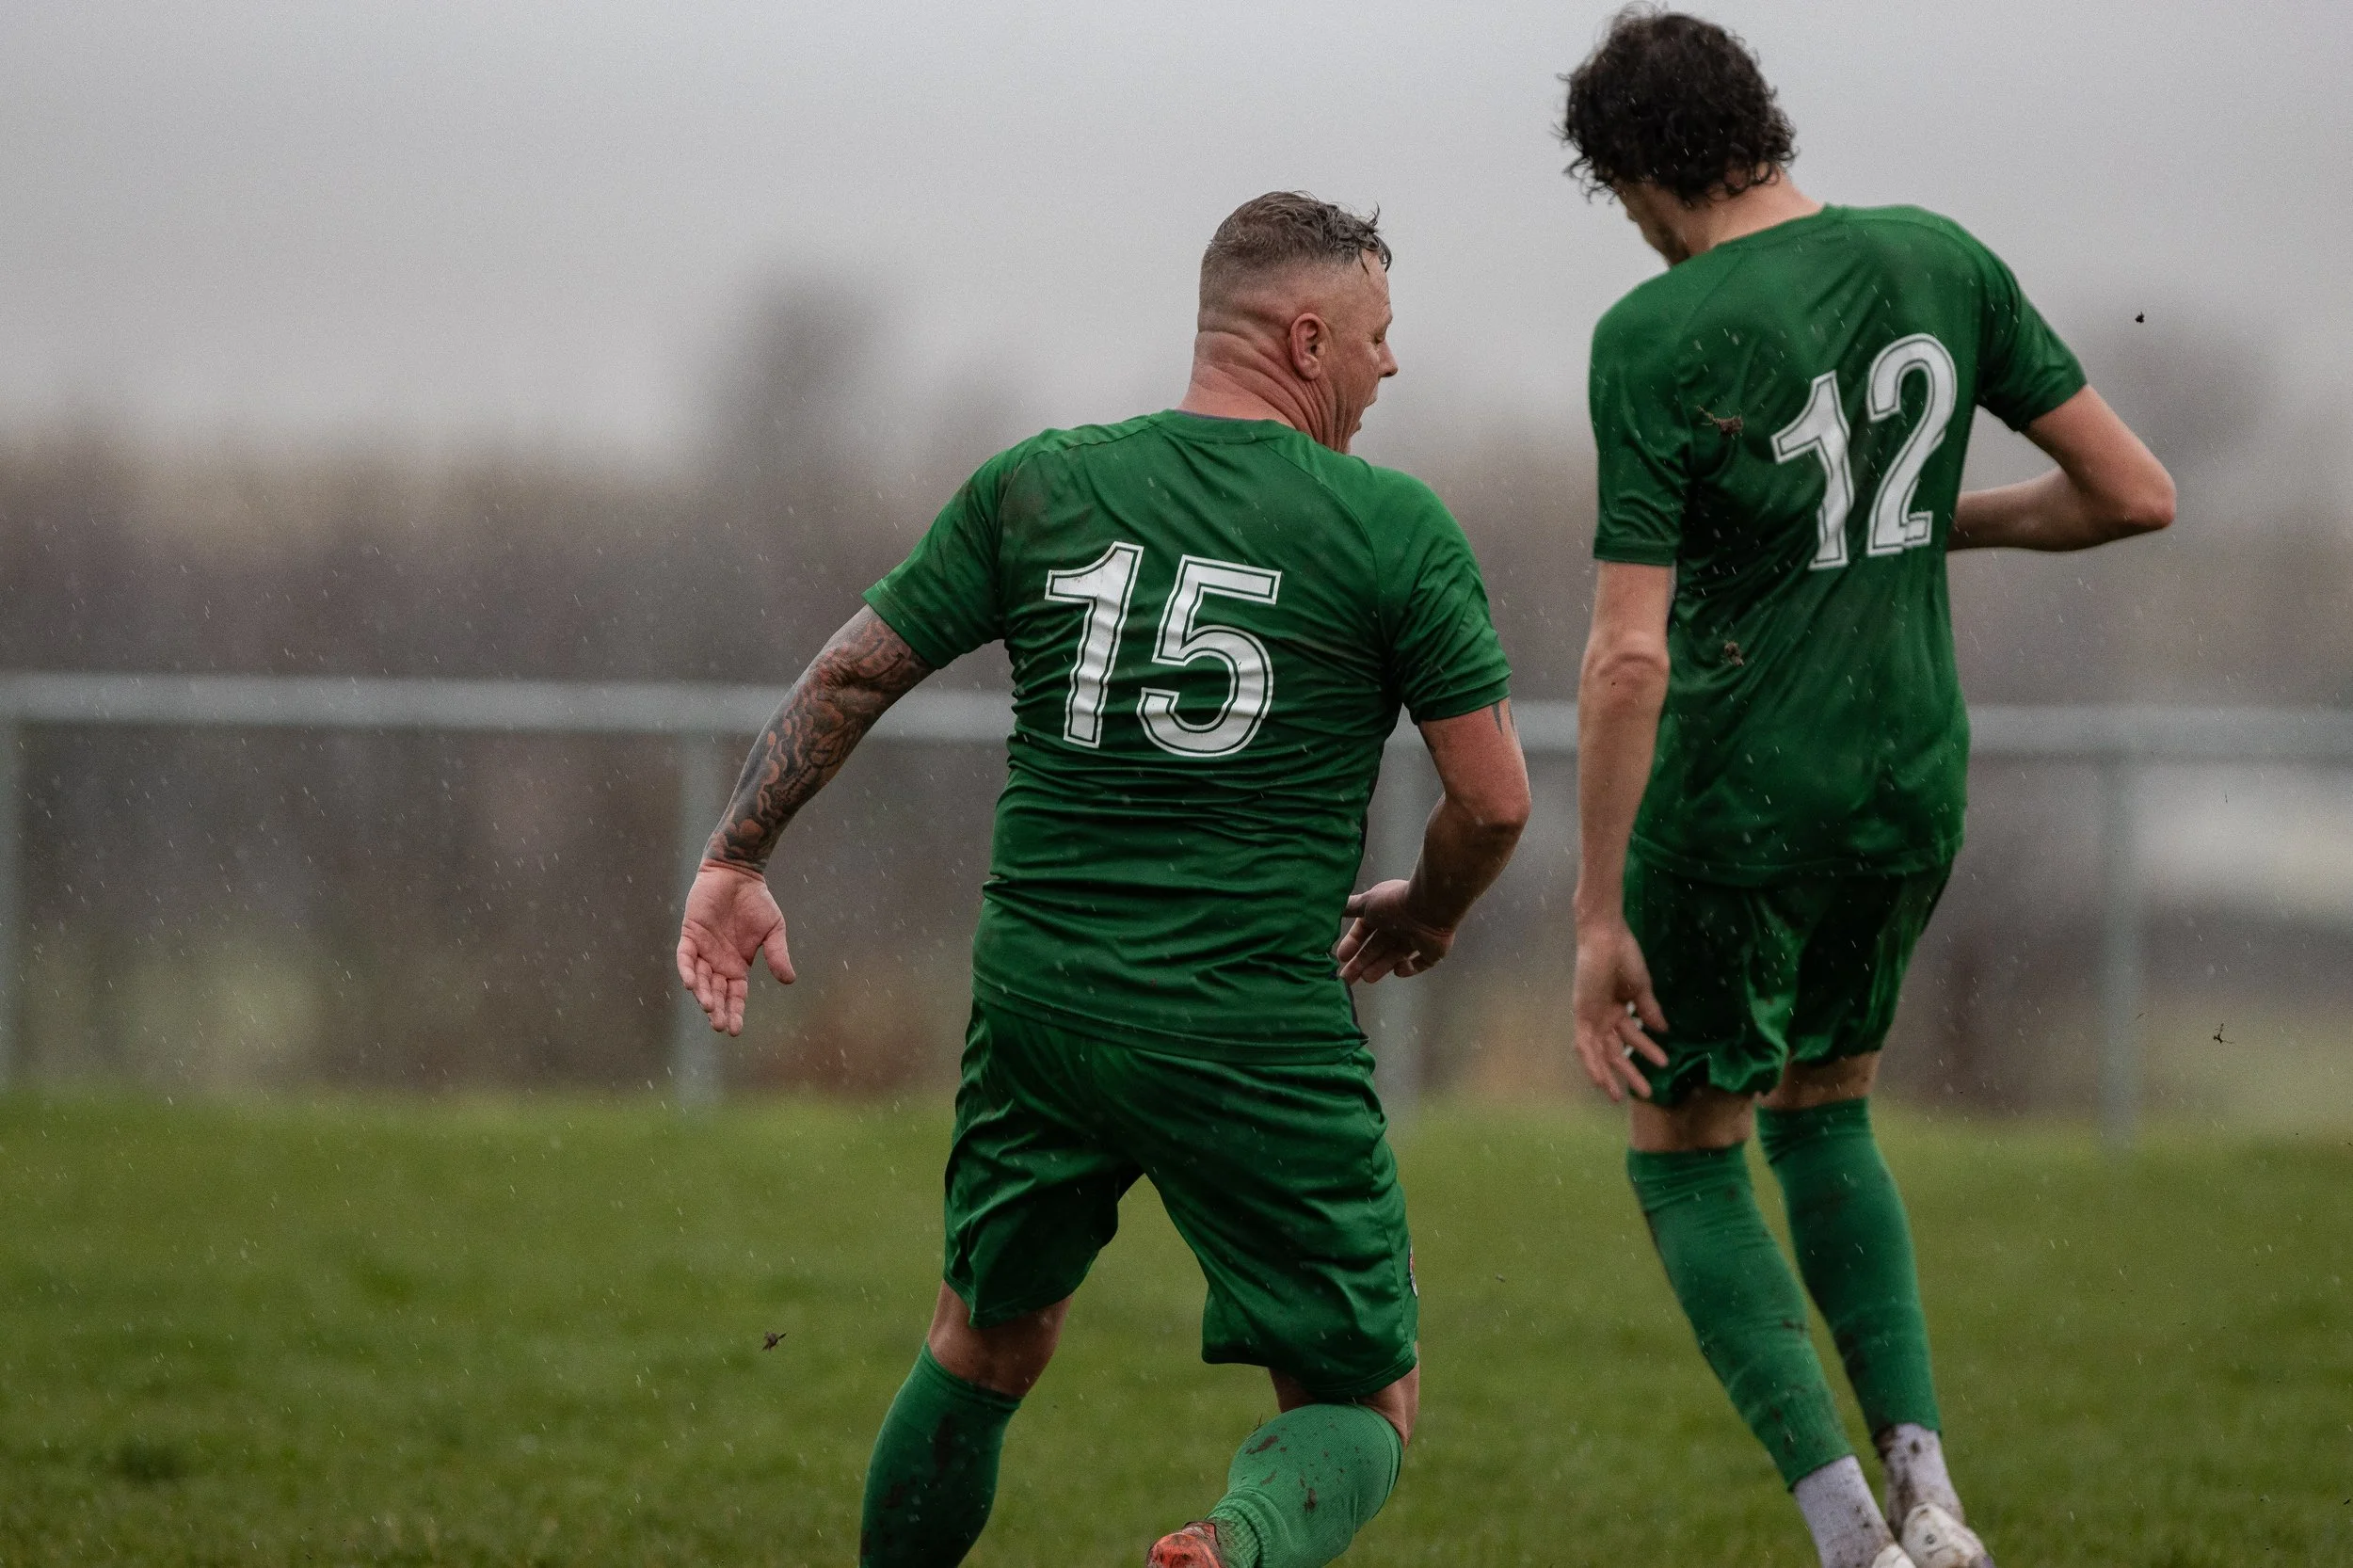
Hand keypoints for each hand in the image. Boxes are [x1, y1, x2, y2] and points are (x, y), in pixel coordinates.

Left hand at [676, 860, 795, 1036]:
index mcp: (738, 966)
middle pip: (716, 993)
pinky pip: (685, 957)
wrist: (739, 875)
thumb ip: (778, 954)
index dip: (735, 1012)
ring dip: (702, 993)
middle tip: (720, 1026)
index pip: (735, 996)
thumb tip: (789, 980)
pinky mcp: (690, 935)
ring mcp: (703, 950)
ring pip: (699, 979)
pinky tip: (690, 984)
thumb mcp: (773, 930)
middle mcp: (718, 963)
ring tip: (709, 1007)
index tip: (735, 1031)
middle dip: (718, 1010)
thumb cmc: (757, 901)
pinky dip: (687, 970)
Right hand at [1334, 878, 1453, 983]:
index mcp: (1384, 912)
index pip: (1364, 930)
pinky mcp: (1433, 950)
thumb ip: (1350, 906)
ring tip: (1366, 979)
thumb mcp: (1366, 902)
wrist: (1429, 906)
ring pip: (1395, 956)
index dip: (1353, 943)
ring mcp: (1417, 937)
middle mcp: (1399, 925)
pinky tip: (1398, 970)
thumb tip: (1332, 905)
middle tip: (1346, 979)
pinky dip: (1410, 968)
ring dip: (1380, 967)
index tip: (1342, 957)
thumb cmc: (1394, 903)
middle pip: (1376, 947)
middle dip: (1361, 962)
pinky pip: (1421, 963)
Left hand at [1572, 911, 1667, 1100]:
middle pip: (1615, 1051)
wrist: (1608, 937)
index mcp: (1616, 1009)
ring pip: (1599, 1054)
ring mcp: (1591, 1017)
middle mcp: (1602, 1017)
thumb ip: (1649, 1010)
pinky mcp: (1582, 1015)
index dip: (1647, 1051)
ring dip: (1609, 1075)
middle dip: (1629, 1072)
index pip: (1632, 1037)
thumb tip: (1663, 1029)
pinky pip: (1584, 1045)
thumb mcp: (1641, 988)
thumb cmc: (1624, 955)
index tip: (1663, 1064)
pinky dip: (1591, 1063)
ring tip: (1621, 1096)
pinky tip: (1600, 1080)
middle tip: (1646, 1093)